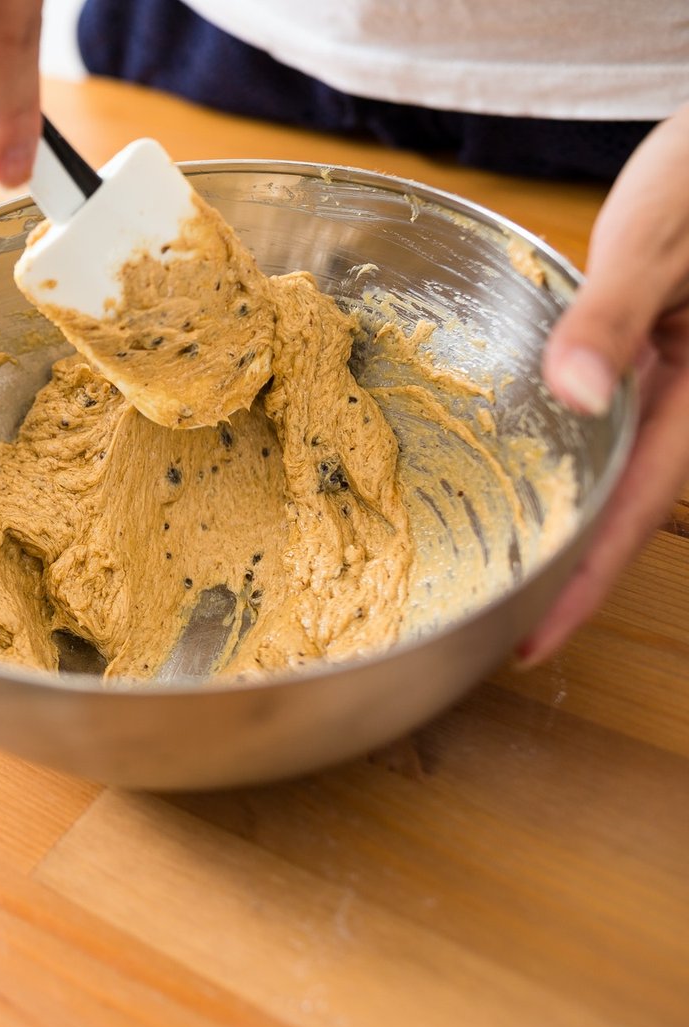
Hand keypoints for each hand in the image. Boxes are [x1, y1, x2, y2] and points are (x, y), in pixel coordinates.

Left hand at [521, 101, 688, 664]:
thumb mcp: (656, 239)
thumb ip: (611, 317)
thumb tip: (575, 392)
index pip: (634, 514)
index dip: (581, 585)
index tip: (532, 644)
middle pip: (621, 512)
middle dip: (564, 575)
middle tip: (497, 630)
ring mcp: (671, 389)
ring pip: (611, 478)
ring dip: (562, 527)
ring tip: (499, 573)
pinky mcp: (650, 365)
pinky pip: (604, 435)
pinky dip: (563, 467)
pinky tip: (520, 480)